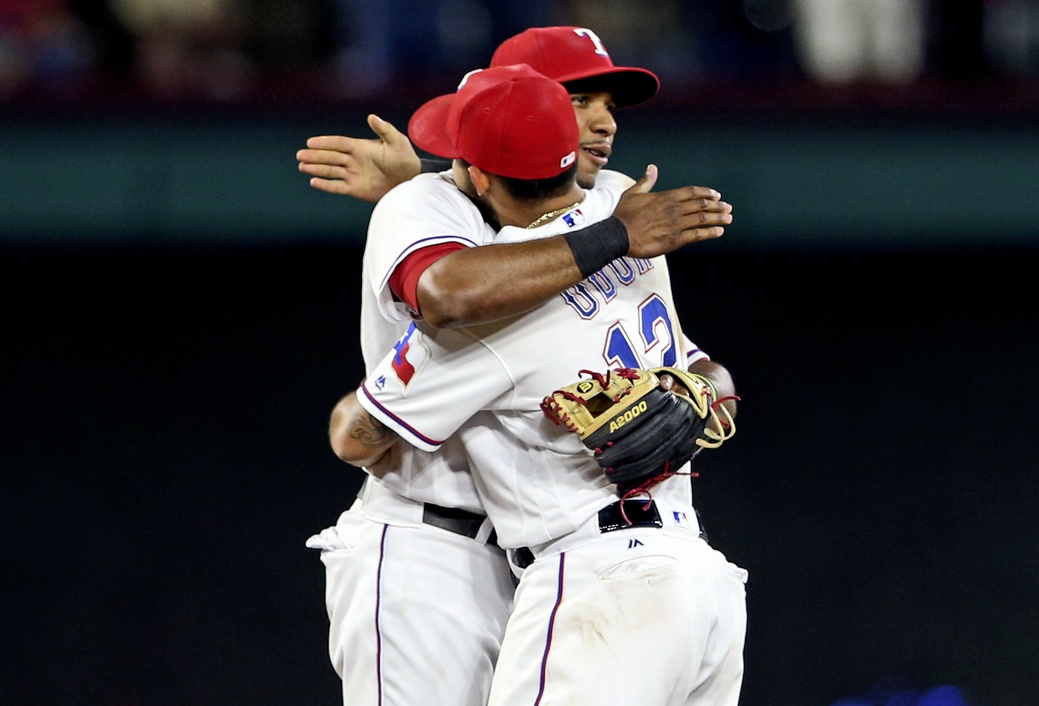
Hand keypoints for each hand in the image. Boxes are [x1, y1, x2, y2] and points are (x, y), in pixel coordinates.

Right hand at [296, 114, 422, 202]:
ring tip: (302, 166)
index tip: (310, 142)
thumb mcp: (397, 142)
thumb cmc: (406, 159)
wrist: (411, 181)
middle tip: (300, 155)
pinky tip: (314, 181)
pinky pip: (338, 187)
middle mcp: (354, 160)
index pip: (339, 143)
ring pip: (331, 171)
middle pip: (331, 157)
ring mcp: (354, 175)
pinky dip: (326, 185)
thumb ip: (384, 129)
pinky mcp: (356, 189)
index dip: (325, 143)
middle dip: (315, 156)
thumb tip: (372, 116)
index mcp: (361, 147)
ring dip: (316, 169)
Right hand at [612, 165, 732, 257]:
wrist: (618, 235)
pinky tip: (719, 231)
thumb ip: (646, 181)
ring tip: (728, 218)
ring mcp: (676, 224)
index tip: (716, 195)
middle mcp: (674, 209)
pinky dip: (710, 232)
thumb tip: (652, 168)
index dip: (706, 193)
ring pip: (703, 219)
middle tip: (728, 207)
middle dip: (717, 205)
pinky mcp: (675, 240)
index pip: (692, 192)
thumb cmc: (624, 215)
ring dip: (718, 218)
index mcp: (666, 197)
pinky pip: (697, 235)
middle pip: (701, 204)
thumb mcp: (633, 193)